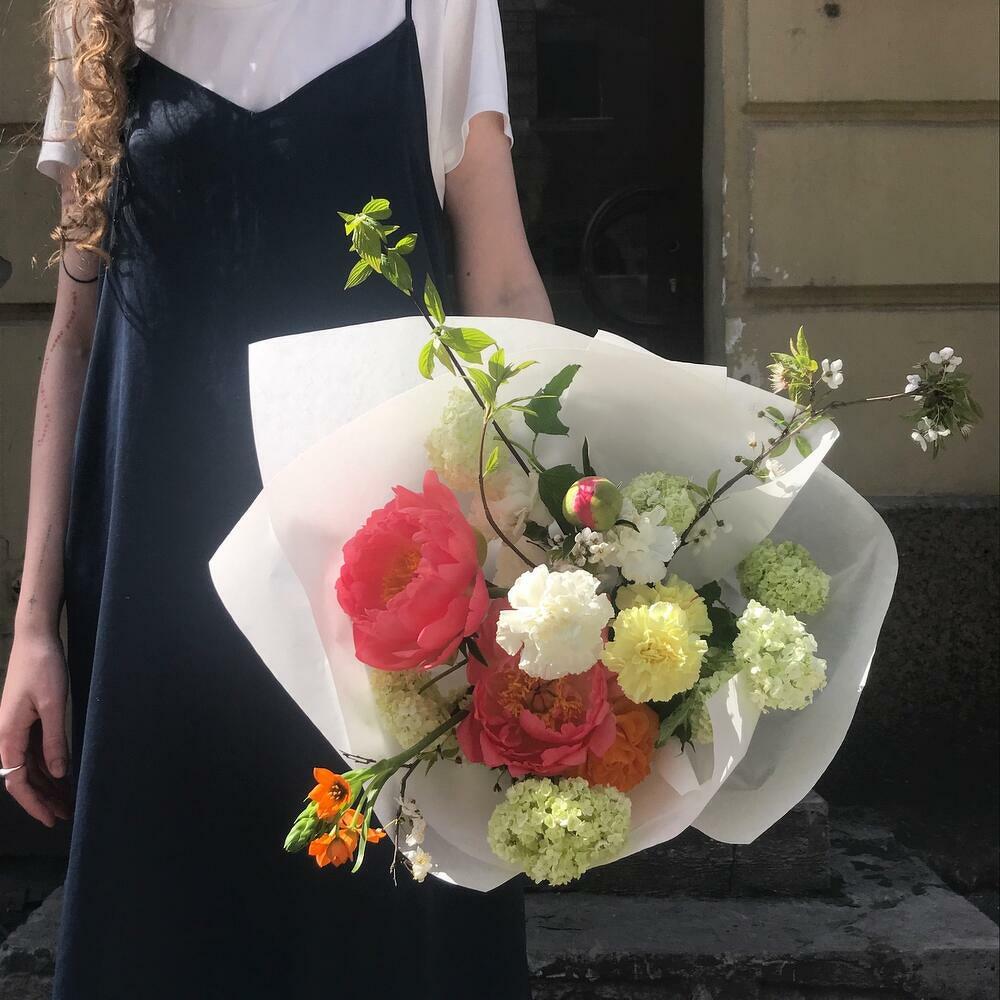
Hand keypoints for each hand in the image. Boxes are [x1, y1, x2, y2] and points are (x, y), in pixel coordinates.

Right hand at [0, 629, 72, 825]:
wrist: (36, 638)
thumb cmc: (43, 667)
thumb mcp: (53, 704)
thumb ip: (54, 739)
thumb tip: (58, 773)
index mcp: (8, 735)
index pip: (17, 781)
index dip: (34, 803)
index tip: (50, 819)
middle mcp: (8, 736)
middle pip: (23, 778)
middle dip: (44, 798)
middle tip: (67, 814)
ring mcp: (17, 728)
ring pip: (30, 767)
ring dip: (48, 785)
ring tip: (68, 800)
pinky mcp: (27, 720)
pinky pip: (35, 752)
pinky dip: (49, 766)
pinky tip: (63, 776)